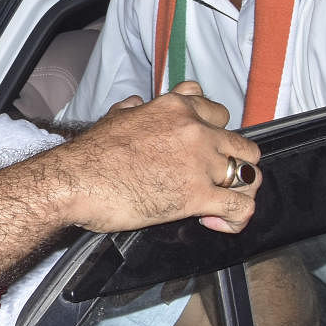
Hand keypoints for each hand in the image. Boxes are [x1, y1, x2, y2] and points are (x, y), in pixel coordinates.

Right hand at [57, 81, 260, 233]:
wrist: (75, 180)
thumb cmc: (89, 153)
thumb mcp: (114, 118)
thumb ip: (134, 110)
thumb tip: (136, 104)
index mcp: (174, 108)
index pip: (217, 110)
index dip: (214, 131)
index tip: (205, 145)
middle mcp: (194, 130)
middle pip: (242, 143)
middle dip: (233, 162)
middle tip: (215, 178)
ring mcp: (199, 162)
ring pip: (250, 173)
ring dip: (239, 190)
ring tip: (223, 202)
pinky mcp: (198, 196)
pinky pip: (241, 207)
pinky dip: (236, 217)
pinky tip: (218, 222)